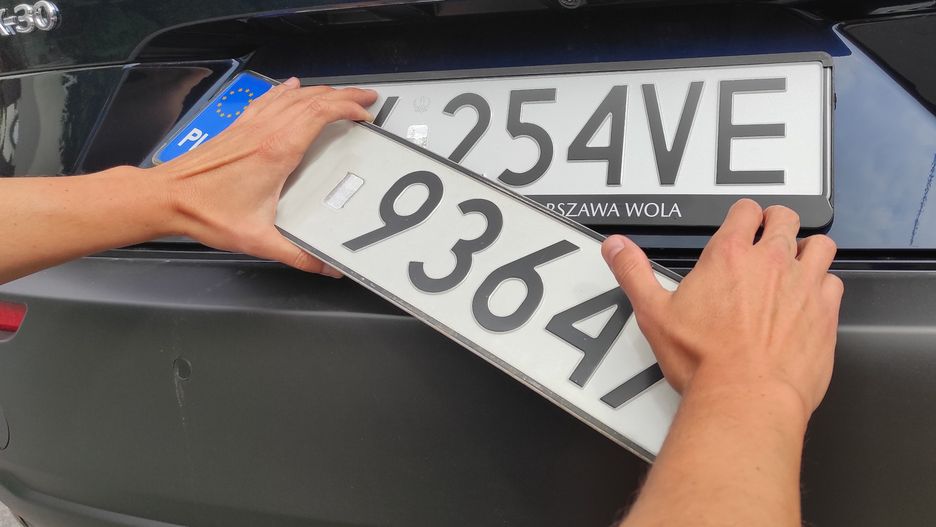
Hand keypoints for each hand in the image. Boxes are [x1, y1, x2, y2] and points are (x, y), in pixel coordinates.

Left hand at [151, 78, 377, 276]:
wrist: (165, 198)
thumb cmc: (205, 212)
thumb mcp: (258, 240)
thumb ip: (298, 256)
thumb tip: (326, 268)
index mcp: (277, 151)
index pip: (322, 114)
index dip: (349, 108)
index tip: (365, 115)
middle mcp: (265, 131)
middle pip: (313, 99)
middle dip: (345, 95)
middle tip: (366, 97)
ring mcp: (250, 126)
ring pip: (292, 96)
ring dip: (320, 91)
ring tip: (340, 93)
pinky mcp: (237, 128)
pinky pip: (268, 100)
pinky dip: (285, 91)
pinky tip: (290, 86)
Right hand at [602, 199, 842, 417]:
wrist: (746, 398)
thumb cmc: (702, 360)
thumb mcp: (654, 314)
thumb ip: (633, 273)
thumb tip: (615, 247)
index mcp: (729, 256)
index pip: (746, 211)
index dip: (744, 215)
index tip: (741, 225)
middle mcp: (771, 262)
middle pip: (786, 218)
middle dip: (777, 222)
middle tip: (769, 237)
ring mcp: (804, 285)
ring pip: (820, 245)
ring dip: (807, 249)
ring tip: (796, 263)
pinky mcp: (825, 313)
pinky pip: (834, 283)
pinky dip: (823, 286)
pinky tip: (809, 300)